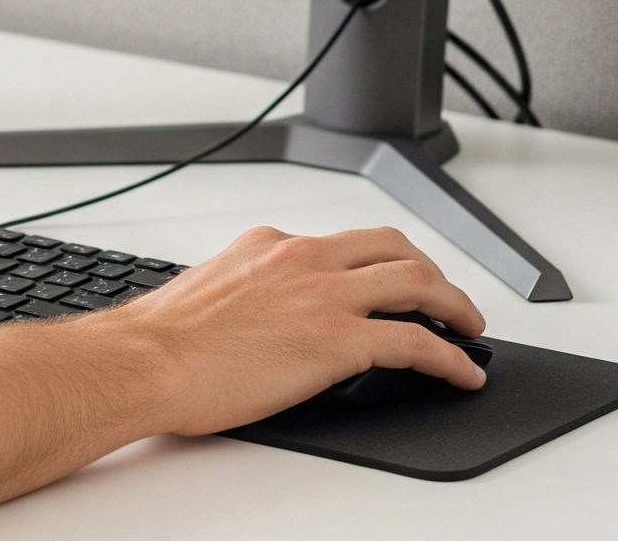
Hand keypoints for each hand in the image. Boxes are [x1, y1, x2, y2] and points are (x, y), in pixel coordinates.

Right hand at [102, 225, 486, 434]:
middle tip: (445, 298)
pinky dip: (450, 359)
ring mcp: (324, 295)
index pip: (342, 243)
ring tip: (469, 328)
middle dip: (430, 271)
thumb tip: (265, 314)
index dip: (379, 262)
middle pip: (393, 248)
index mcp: (269, 243)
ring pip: (417, 282)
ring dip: (454, 304)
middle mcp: (303, 257)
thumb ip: (250, 289)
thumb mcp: (212, 291)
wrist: (147, 360)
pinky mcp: (338, 340)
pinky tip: (461, 374)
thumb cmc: (164, 340)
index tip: (390, 280)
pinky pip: (416, 343)